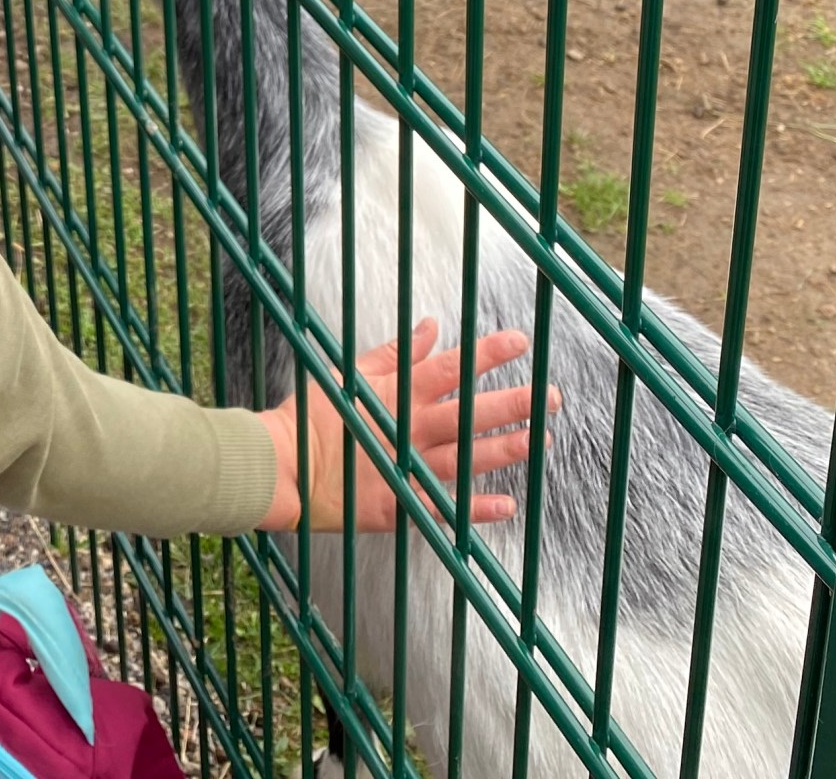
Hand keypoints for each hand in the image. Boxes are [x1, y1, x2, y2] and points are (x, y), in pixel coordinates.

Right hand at [256, 319, 555, 533]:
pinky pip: (445, 507)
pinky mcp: (400, 504)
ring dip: (506, 449)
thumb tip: (431, 327)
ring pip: (467, 457)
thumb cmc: (312, 415)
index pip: (452, 367)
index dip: (488, 354)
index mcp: (397, 392)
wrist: (283, 467)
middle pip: (470, 413)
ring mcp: (408, 467)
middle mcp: (409, 428)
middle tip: (552, 398)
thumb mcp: (350, 373)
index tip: (521, 341)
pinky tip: (506, 505)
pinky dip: (475, 509)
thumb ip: (393, 352)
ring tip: (542, 441)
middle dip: (514, 404)